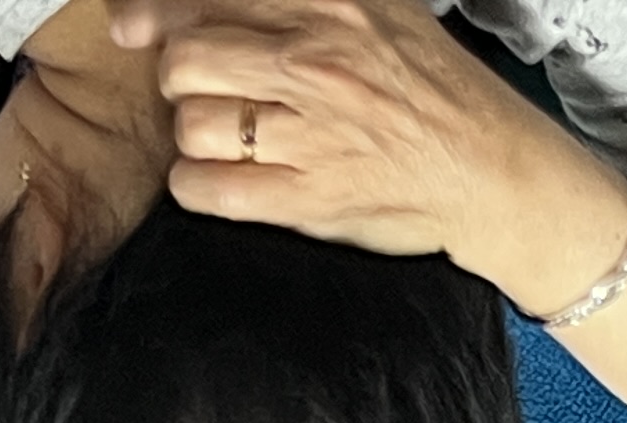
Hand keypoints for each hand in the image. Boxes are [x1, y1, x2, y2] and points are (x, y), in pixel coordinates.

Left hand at [135, 0, 593, 286]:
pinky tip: (219, 182)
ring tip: (227, 140)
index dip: (156, 12)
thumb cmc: (434, 92)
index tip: (132, 24)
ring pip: (191, 125)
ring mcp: (310, 134)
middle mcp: (314, 62)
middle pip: (185, 59)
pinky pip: (206, 189)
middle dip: (181, 78)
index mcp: (328, 5)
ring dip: (194, 137)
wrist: (493, 171)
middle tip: (208, 93)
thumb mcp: (377, 10)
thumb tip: (225, 1)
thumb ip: (304, 0)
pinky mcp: (310, 198)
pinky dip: (198, 187)